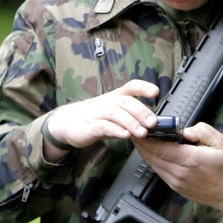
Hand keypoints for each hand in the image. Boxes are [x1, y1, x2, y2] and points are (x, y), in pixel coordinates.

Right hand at [42, 79, 161, 160]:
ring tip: (142, 132)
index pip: (131, 86)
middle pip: (126, 101)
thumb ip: (134, 118)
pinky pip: (103, 126)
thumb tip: (155, 124)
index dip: (143, 87)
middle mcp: (108, 102)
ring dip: (131, 122)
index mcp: (116, 97)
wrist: (67, 122)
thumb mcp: (117, 115)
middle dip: (141, 111)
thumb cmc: (96, 117)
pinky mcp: (89, 127)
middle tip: (153, 122)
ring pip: (115, 113)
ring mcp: (97, 114)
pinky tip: (125, 135)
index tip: (156, 92)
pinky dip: (115, 130)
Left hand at [133, 122, 222, 220]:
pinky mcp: (176, 187)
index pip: (159, 147)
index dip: (146, 138)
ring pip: (153, 165)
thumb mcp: (222, 142)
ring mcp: (176, 182)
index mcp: (190, 160)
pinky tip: (152, 152)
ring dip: (145, 152)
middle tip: (134, 130)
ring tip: (140, 139)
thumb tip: (185, 129)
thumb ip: (203, 131)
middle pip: (152, 156)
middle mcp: (180, 173)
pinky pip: (159, 172)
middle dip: (141, 143)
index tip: (139, 128)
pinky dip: (153, 160)